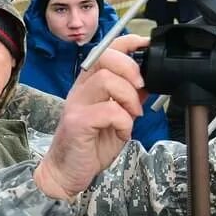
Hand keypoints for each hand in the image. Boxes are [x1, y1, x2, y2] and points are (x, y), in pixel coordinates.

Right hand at [35, 35, 148, 200]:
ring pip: (106, 80)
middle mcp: (80, 89)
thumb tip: (148, 82)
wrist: (67, 172)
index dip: (127, 42)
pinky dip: (123, 120)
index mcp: (89, 84)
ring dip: (129, 96)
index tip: (145, 44)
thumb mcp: (117, 118)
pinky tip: (122, 132)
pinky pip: (108, 110)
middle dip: (130, 67)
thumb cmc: (91, 145)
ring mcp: (77, 104)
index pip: (106, 50)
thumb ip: (129, 99)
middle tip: (141, 87)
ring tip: (133, 114)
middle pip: (104, 57)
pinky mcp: (78, 123)